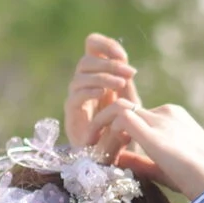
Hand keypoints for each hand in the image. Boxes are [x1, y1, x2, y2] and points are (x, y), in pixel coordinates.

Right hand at [66, 33, 138, 150]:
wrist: (115, 157)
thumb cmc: (124, 129)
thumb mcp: (130, 103)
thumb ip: (125, 82)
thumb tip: (124, 61)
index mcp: (98, 75)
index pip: (92, 48)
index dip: (104, 45)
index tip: (122, 55)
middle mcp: (84, 85)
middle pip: (86, 60)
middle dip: (108, 63)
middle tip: (128, 72)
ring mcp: (77, 100)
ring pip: (80, 76)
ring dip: (102, 76)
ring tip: (120, 84)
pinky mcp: (73, 116)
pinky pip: (75, 97)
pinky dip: (90, 91)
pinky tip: (104, 94)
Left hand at [90, 98, 203, 199]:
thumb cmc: (199, 182)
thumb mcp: (164, 168)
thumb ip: (140, 161)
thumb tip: (117, 159)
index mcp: (174, 119)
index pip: (137, 115)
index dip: (117, 129)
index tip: (104, 147)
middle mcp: (166, 113)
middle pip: (125, 109)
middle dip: (103, 125)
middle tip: (87, 144)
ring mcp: (160, 119)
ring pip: (119, 110)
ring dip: (100, 126)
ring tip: (87, 146)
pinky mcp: (153, 131)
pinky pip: (119, 120)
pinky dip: (105, 132)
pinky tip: (97, 149)